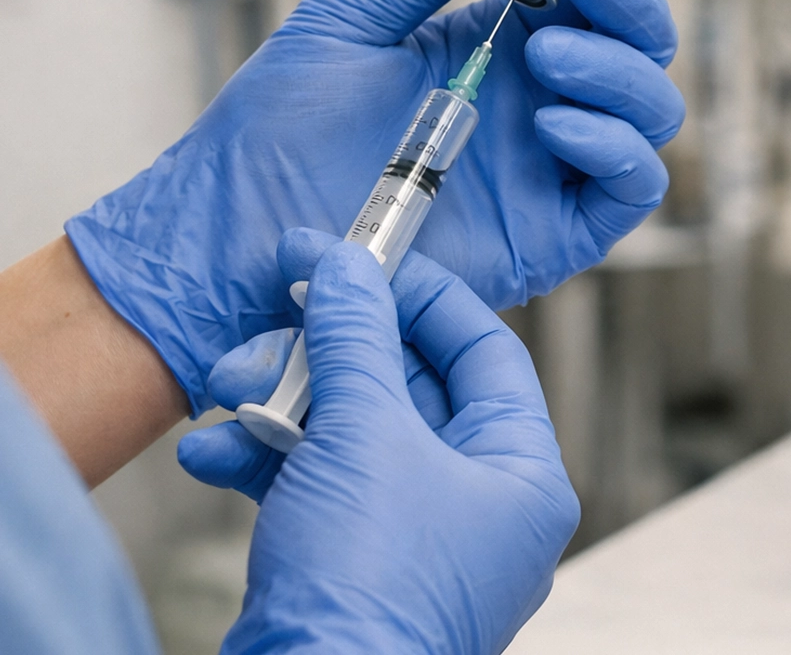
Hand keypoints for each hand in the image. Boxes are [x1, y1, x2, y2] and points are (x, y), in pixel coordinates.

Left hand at [66, 0, 681, 412]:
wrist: (236, 232)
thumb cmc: (276, 129)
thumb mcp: (351, 18)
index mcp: (502, 43)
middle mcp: (541, 102)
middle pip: (639, 44)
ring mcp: (553, 169)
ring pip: (651, 111)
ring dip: (620, 70)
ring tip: (546, 56)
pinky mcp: (556, 235)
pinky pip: (631, 188)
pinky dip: (616, 147)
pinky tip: (555, 124)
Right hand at [182, 230, 579, 652]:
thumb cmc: (370, 585)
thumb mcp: (365, 435)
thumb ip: (357, 341)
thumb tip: (347, 269)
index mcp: (522, 473)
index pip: (484, 351)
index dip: (420, 296)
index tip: (359, 258)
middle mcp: (481, 505)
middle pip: (408, 388)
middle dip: (326, 353)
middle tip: (273, 314)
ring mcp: (416, 538)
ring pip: (352, 434)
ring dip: (281, 403)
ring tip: (226, 388)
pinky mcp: (354, 565)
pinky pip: (318, 486)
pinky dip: (266, 461)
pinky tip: (214, 451)